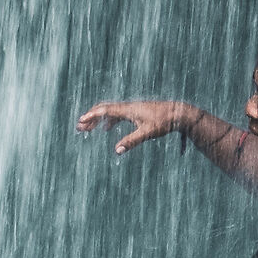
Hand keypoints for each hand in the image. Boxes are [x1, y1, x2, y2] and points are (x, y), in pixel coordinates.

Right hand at [76, 98, 191, 155]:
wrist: (178, 112)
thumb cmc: (164, 122)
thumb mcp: (147, 133)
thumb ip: (131, 141)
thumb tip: (117, 151)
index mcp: (128, 110)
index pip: (105, 111)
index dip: (92, 116)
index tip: (81, 121)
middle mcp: (128, 107)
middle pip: (104, 109)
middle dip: (91, 117)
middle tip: (79, 126)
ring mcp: (132, 108)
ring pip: (110, 112)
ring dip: (98, 119)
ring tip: (88, 128)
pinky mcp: (136, 111)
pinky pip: (117, 114)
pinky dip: (108, 120)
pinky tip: (106, 128)